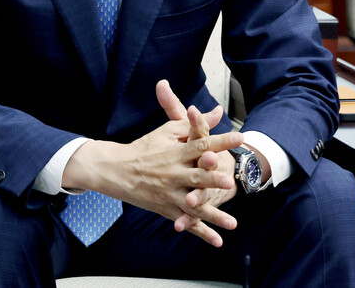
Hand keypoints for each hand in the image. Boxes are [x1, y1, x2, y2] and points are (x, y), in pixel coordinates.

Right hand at [65, 85, 241, 246]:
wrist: (116, 170)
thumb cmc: (145, 147)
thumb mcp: (167, 132)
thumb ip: (194, 123)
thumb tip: (219, 112)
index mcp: (175, 153)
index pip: (200, 145)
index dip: (219, 141)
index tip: (238, 138)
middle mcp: (173, 174)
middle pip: (195, 177)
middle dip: (211, 180)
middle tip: (228, 181)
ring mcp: (169, 193)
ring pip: (194, 206)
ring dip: (212, 214)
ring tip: (232, 223)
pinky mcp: (166, 208)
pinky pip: (187, 221)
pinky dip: (201, 233)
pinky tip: (218, 241)